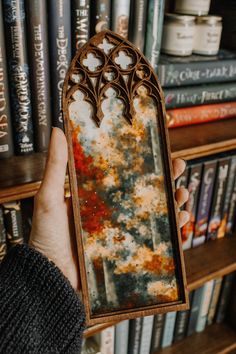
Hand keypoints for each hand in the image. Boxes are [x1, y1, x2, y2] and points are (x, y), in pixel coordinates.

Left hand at [29, 128, 188, 288]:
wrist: (49, 278)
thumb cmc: (46, 237)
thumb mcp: (49, 197)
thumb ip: (56, 165)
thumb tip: (57, 129)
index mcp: (97, 195)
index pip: (124, 173)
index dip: (142, 161)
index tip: (158, 147)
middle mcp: (112, 211)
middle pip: (144, 191)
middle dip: (165, 178)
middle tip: (179, 166)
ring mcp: (122, 230)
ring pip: (155, 212)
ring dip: (174, 201)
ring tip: (183, 192)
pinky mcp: (129, 250)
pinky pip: (155, 238)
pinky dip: (172, 228)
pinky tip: (182, 219)